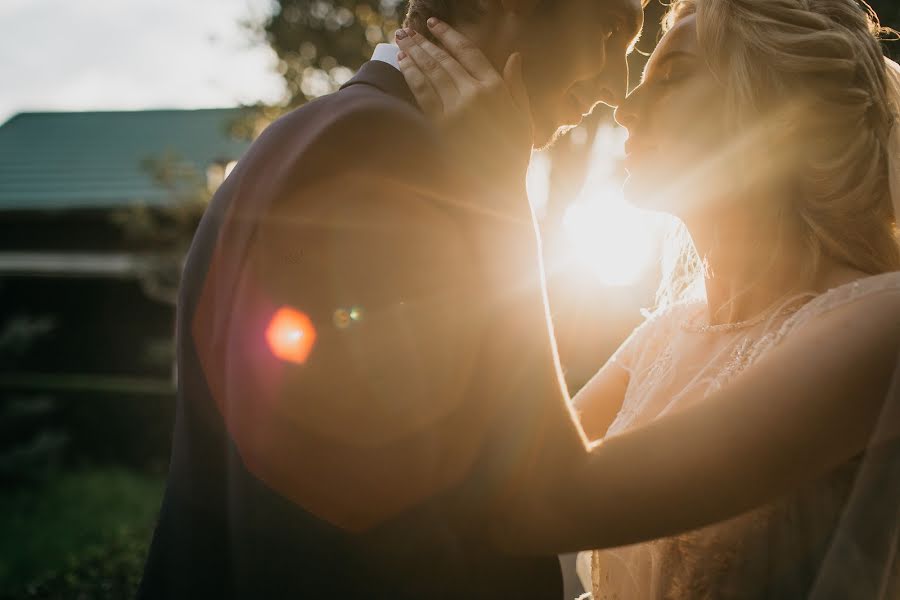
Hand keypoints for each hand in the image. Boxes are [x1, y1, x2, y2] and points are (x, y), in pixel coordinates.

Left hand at [395, 19, 533, 190]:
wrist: (497, 187)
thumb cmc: (514, 153)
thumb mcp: (524, 117)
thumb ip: (517, 85)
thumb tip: (515, 56)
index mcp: (496, 88)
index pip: (468, 52)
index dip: (449, 35)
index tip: (434, 24)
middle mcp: (474, 95)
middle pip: (443, 60)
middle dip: (423, 42)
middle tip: (407, 29)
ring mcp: (455, 110)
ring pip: (430, 73)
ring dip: (413, 54)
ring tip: (401, 41)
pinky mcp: (441, 126)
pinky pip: (422, 94)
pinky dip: (411, 76)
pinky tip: (403, 65)